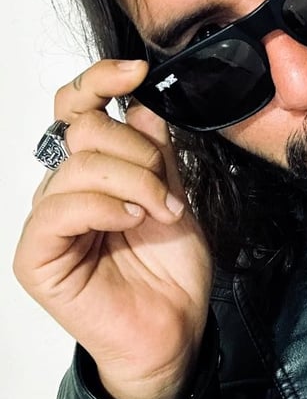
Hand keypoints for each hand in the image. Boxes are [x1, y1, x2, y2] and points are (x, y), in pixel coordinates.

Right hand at [14, 60, 212, 398]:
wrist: (176, 327)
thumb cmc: (171, 268)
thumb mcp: (175, 194)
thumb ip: (156, 151)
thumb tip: (143, 103)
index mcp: (94, 172)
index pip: (75, 109)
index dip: (100, 81)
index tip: (137, 72)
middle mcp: (64, 191)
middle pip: (84, 130)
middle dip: (139, 153)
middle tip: (166, 191)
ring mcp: (48, 223)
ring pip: (80, 165)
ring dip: (136, 183)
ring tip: (161, 215)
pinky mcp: (37, 257)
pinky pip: (62, 208)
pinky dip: (106, 206)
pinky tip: (133, 221)